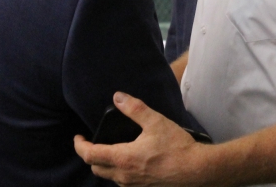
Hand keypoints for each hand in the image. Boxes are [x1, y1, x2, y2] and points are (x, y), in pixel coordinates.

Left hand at [74, 92, 205, 186]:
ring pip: (109, 177)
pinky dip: (118, 171)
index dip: (80, 145)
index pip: (89, 155)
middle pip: (96, 168)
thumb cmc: (177, 147)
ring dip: (104, 164)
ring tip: (111, 150)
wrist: (197, 171)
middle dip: (90, 155)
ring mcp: (133, 185)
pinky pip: (122, 182)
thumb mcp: (155, 122)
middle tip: (92, 142)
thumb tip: (118, 97)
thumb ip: (135, 108)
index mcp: (123, 159)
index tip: (78, 136)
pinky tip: (129, 161)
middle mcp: (124, 176)